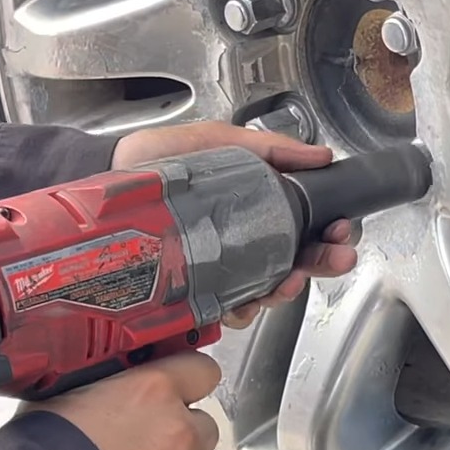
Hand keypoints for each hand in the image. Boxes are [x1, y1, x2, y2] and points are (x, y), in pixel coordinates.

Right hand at [35, 354, 222, 449]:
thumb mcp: (63, 396)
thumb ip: (100, 390)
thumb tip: (100, 389)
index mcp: (153, 390)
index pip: (200, 371)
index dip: (190, 380)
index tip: (181, 387)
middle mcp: (178, 432)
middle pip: (204, 427)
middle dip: (182, 435)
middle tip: (148, 445)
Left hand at [111, 121, 360, 324]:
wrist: (107, 176)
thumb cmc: (160, 159)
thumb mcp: (219, 141)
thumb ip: (269, 148)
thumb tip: (320, 154)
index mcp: (256, 206)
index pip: (305, 224)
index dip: (329, 231)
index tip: (342, 228)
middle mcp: (244, 241)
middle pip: (297, 261)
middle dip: (322, 262)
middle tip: (337, 256)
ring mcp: (221, 267)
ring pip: (267, 289)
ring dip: (286, 288)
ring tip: (290, 279)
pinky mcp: (194, 289)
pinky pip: (227, 308)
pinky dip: (242, 309)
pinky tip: (248, 300)